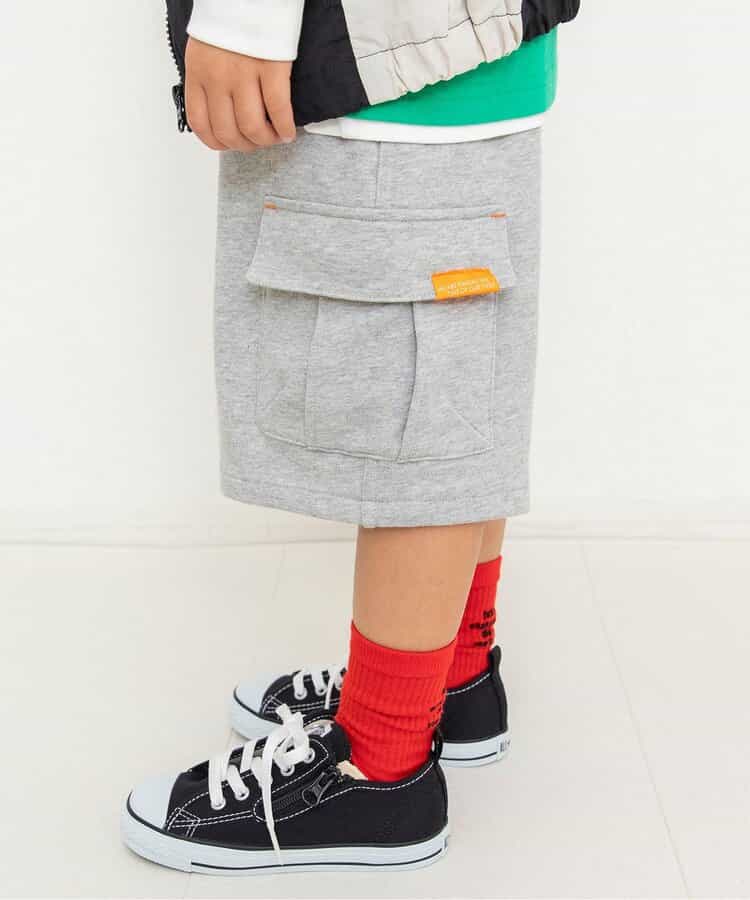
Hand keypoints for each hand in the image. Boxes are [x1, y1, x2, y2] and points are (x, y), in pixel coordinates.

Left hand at [185, 37, 295, 151]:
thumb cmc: (232, 20)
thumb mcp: (206, 47)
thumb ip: (208, 80)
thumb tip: (221, 113)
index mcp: (197, 71)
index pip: (200, 123)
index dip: (217, 142)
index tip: (231, 144)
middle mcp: (217, 75)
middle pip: (227, 131)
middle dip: (245, 145)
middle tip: (258, 141)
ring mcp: (243, 72)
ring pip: (251, 126)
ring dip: (266, 139)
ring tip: (275, 136)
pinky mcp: (270, 66)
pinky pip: (277, 109)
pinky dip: (284, 127)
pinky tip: (288, 131)